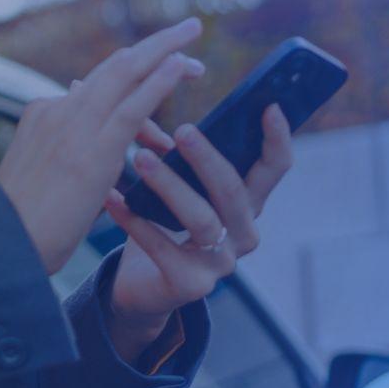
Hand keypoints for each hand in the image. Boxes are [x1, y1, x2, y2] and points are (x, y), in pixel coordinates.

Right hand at [0, 18, 205, 272]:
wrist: (4, 243)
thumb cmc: (24, 222)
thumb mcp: (42, 173)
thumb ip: (66, 148)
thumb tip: (93, 142)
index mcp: (43, 115)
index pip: (97, 83)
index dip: (133, 68)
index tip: (160, 66)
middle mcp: (57, 110)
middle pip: (114, 66)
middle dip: (154, 46)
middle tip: (189, 30)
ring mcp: (73, 127)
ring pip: (124, 74)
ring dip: (164, 53)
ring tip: (196, 57)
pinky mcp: (93, 150)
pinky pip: (132, 107)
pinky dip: (158, 81)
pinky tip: (180, 67)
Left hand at [102, 103, 297, 346]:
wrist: (141, 287)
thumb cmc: (162, 226)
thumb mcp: (178, 187)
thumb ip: (179, 153)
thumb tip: (153, 100)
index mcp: (247, 205)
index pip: (274, 170)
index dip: (277, 139)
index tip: (269, 105)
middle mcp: (242, 234)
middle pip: (234, 192)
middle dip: (208, 159)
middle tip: (183, 130)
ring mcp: (220, 264)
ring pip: (201, 220)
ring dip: (170, 186)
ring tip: (139, 158)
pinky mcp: (190, 285)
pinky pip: (161, 248)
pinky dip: (133, 220)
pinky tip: (111, 198)